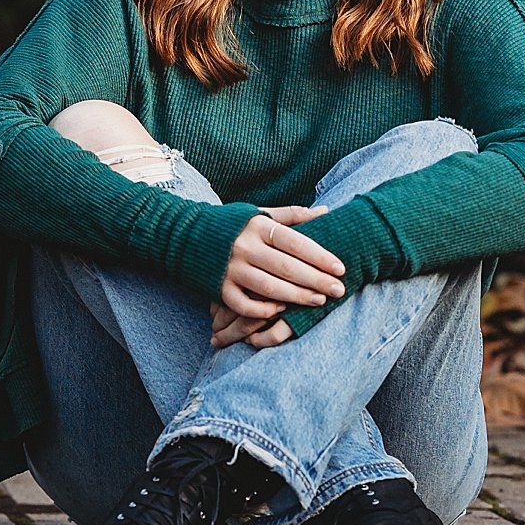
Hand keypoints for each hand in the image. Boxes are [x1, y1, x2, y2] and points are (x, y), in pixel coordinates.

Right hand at [212, 204, 342, 344]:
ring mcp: (230, 269)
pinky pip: (243, 305)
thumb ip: (292, 215)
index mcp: (257, 226)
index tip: (340, 268)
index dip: (319, 255)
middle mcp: (244, 247)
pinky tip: (281, 311)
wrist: (184, 235)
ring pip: (269, 288)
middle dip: (316, 280)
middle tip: (339, 290)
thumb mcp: (258, 213)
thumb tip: (326, 213)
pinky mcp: (218, 289)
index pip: (295, 241)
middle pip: (286, 267)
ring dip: (297, 297)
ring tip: (320, 301)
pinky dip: (263, 310)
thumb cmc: (231, 224)